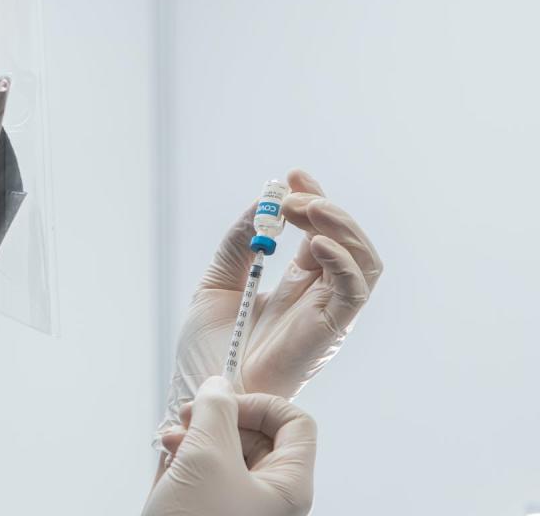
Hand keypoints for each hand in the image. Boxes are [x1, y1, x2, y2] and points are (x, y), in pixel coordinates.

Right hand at [144, 377, 316, 515]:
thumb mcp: (205, 457)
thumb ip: (214, 411)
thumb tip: (218, 386)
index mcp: (289, 485)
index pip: (295, 423)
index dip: (259, 404)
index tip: (222, 403)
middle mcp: (273, 497)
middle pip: (260, 435)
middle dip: (220, 418)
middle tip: (187, 416)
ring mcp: (246, 507)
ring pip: (231, 452)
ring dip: (200, 436)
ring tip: (171, 439)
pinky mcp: (219, 513)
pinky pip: (214, 474)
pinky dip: (192, 458)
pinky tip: (170, 458)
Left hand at [156, 169, 381, 440]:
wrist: (202, 389)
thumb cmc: (207, 347)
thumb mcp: (218, 281)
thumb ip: (239, 243)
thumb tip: (262, 205)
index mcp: (296, 283)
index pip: (320, 232)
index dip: (313, 199)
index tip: (292, 175)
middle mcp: (319, 296)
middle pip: (348, 241)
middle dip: (325, 207)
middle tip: (291, 195)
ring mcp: (328, 313)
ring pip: (364, 260)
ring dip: (339, 225)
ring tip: (303, 209)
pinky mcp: (330, 332)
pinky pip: (354, 292)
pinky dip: (342, 261)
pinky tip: (312, 243)